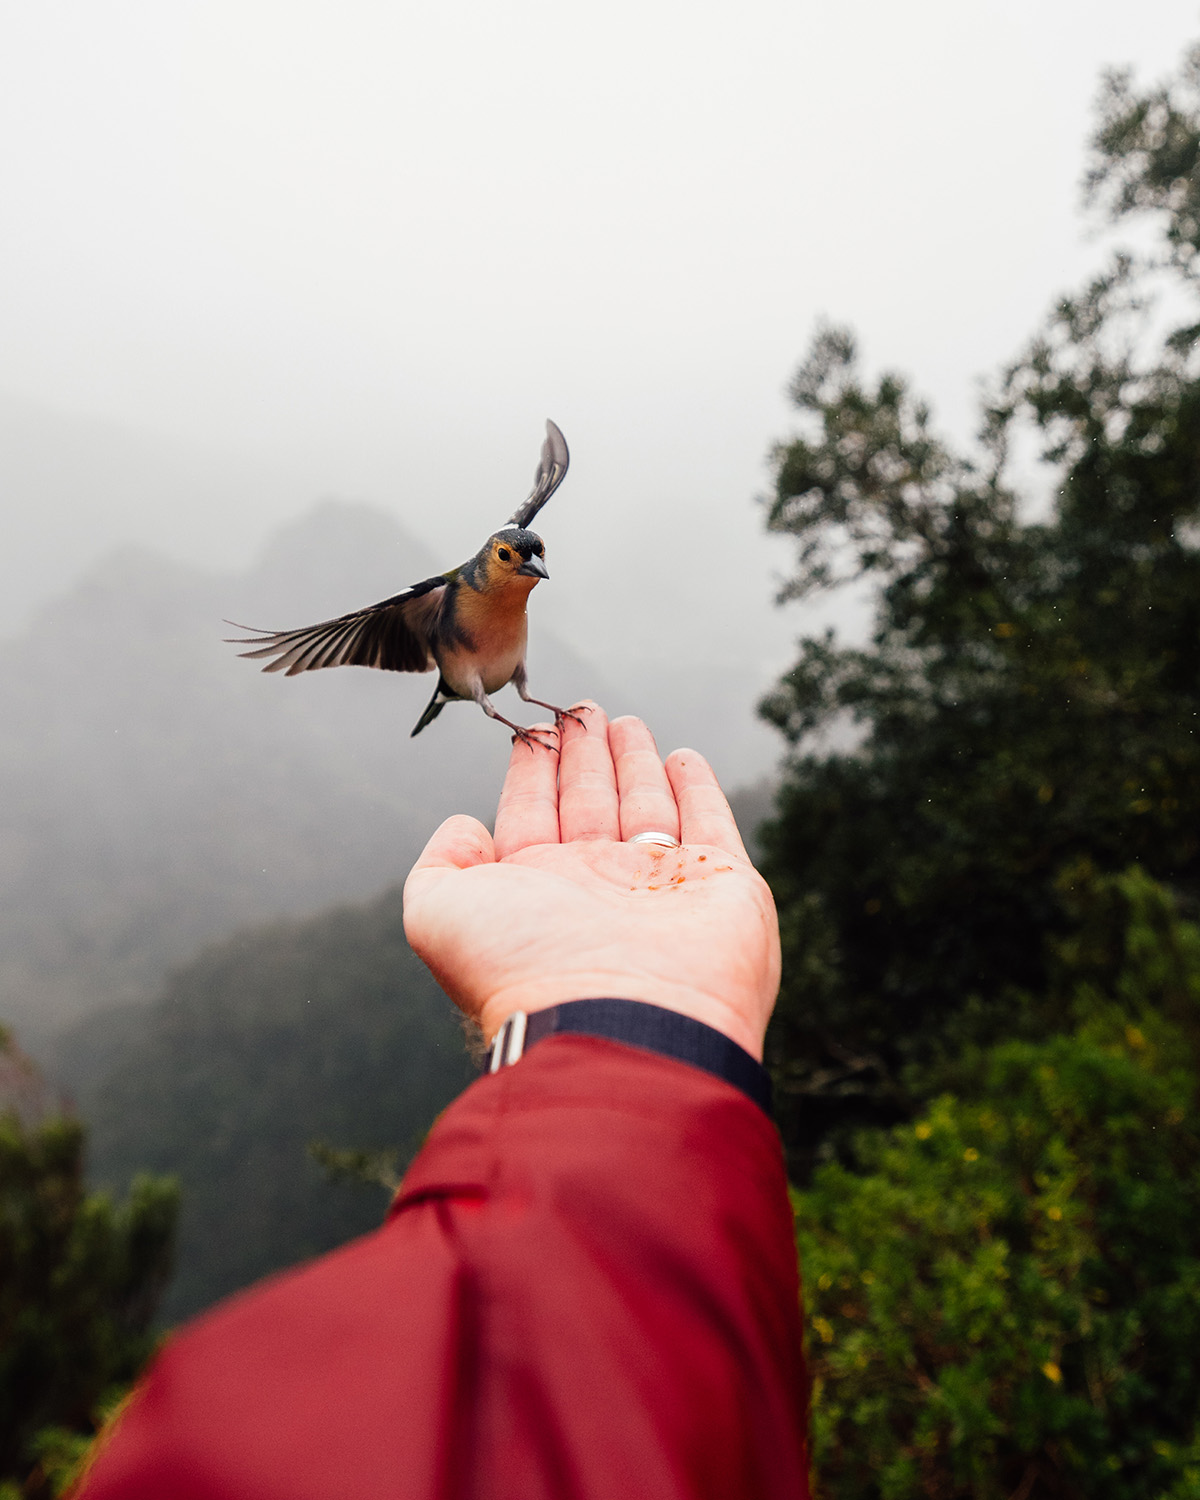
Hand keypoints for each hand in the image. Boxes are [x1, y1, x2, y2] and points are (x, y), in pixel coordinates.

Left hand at [402, 703, 780, 1058]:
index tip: (530, 729)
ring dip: (635, 761)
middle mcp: (599, 889)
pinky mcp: (723, 884)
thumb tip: (464, 827)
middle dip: (584, 755)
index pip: (532, 815)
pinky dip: (699, 789)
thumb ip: (438, 866)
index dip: (532, 770)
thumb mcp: (440, 915)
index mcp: (538, 893)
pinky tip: (682, 757)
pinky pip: (711, 823)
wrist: (623, 1025)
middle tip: (582, 709)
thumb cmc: (526, 969)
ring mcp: (662, 886)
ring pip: (648, 806)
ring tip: (624, 720)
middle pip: (591, 802)